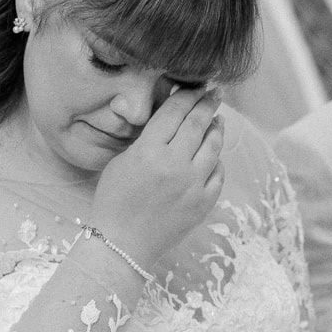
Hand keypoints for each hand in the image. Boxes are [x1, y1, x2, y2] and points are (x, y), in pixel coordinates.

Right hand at [91, 89, 224, 267]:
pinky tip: (213, 155)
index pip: (175, 112)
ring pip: (213, 146)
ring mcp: (192, 185)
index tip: (198, 86)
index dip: (188, 95)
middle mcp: (174, 165)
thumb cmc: (114, 202)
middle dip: (208, 104)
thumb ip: (148, 140)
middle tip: (214, 94)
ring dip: (217, 129)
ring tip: (217, 121)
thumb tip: (172, 121)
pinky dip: (217, 160)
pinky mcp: (203, 203)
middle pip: (198, 124)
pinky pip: (218, 173)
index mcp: (149, 151)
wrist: (122, 245)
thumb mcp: (122, 162)